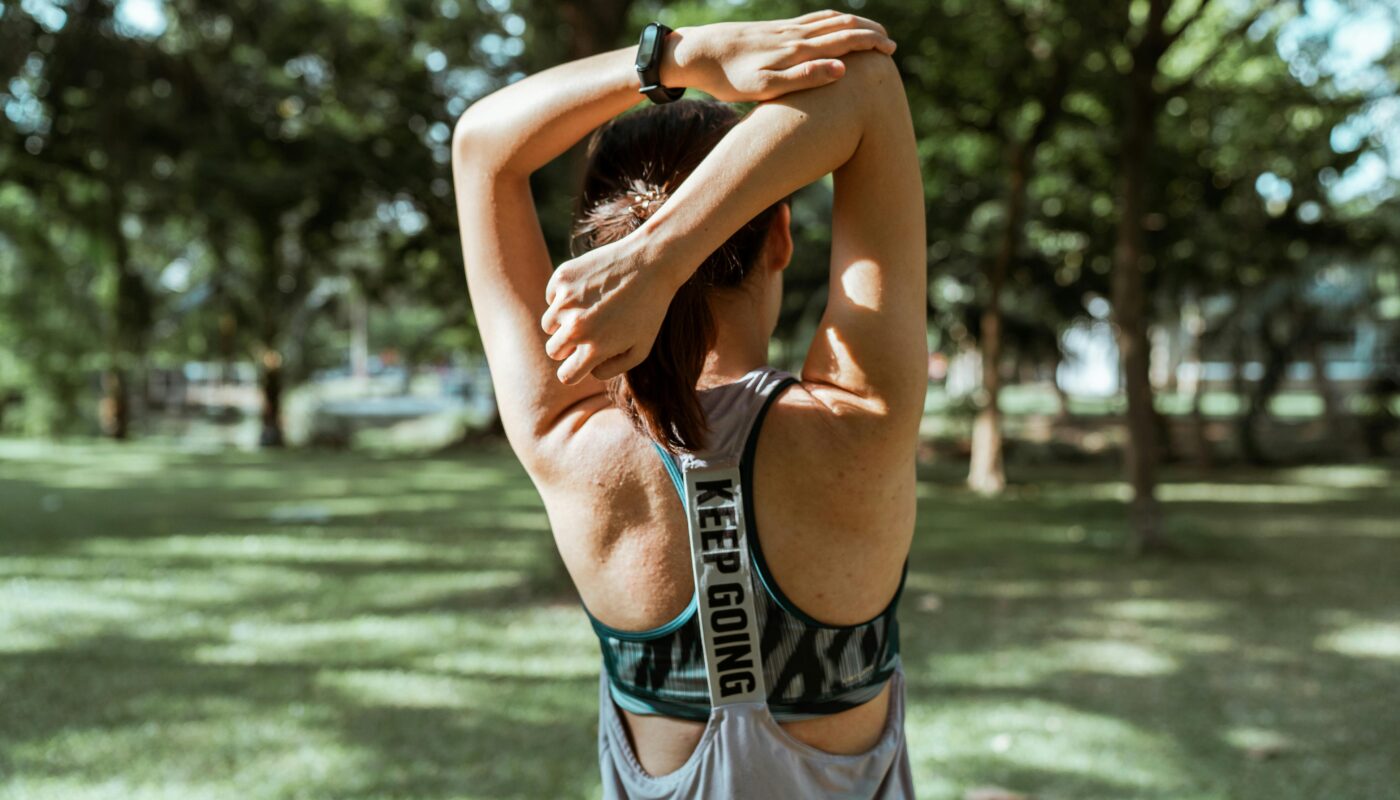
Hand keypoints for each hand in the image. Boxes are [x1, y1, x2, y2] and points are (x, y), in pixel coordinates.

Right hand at [540, 229, 683, 384]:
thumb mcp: (641, 348)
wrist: (652, 261)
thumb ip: (612, 368)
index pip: (566, 376)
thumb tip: (588, 371)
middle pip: (553, 351)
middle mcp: (575, 327)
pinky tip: (589, 289)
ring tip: (590, 309)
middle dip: (567, 347)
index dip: (573, 371)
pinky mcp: (562, 277)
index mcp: (594, 349)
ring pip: (549, 324)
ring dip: (563, 322)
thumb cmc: (649, 309)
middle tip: (589, 332)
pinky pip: (552, 297)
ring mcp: (566, 300)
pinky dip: (564, 297)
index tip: (581, 362)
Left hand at [664, 11, 894, 101]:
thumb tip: (842, 68)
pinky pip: (811, 20)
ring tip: (870, 35)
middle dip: (870, 33)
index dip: (871, 44)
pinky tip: (833, 28)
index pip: (845, 40)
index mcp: (797, 50)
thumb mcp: (764, 88)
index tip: (891, 52)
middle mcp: (795, 35)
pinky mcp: (774, 29)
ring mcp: (784, 30)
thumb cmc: (728, 79)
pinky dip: (832, 21)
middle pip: (842, 26)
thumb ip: (804, 79)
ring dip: (854, 25)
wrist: (697, 53)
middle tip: (890, 45)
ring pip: (828, 20)